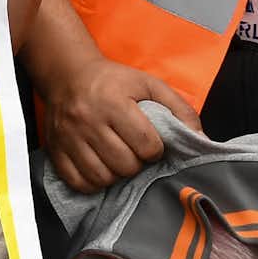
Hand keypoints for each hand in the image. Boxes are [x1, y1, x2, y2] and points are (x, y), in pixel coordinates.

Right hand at [34, 54, 199, 193]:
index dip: (155, 149)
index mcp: (112, 102)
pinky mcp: (55, 149)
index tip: (150, 142)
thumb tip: (202, 140)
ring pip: (102, 177)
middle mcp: (87, 120)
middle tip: (134, 152)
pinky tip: (101, 169)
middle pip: (124, 164)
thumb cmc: (114, 82)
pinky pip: (78, 182)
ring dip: (116, 175)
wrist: (67, 75)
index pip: (146, 145)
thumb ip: (180, 109)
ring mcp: (68, 137)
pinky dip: (93, 182)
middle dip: (136, 163)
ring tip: (118, 160)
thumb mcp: (149, 85)